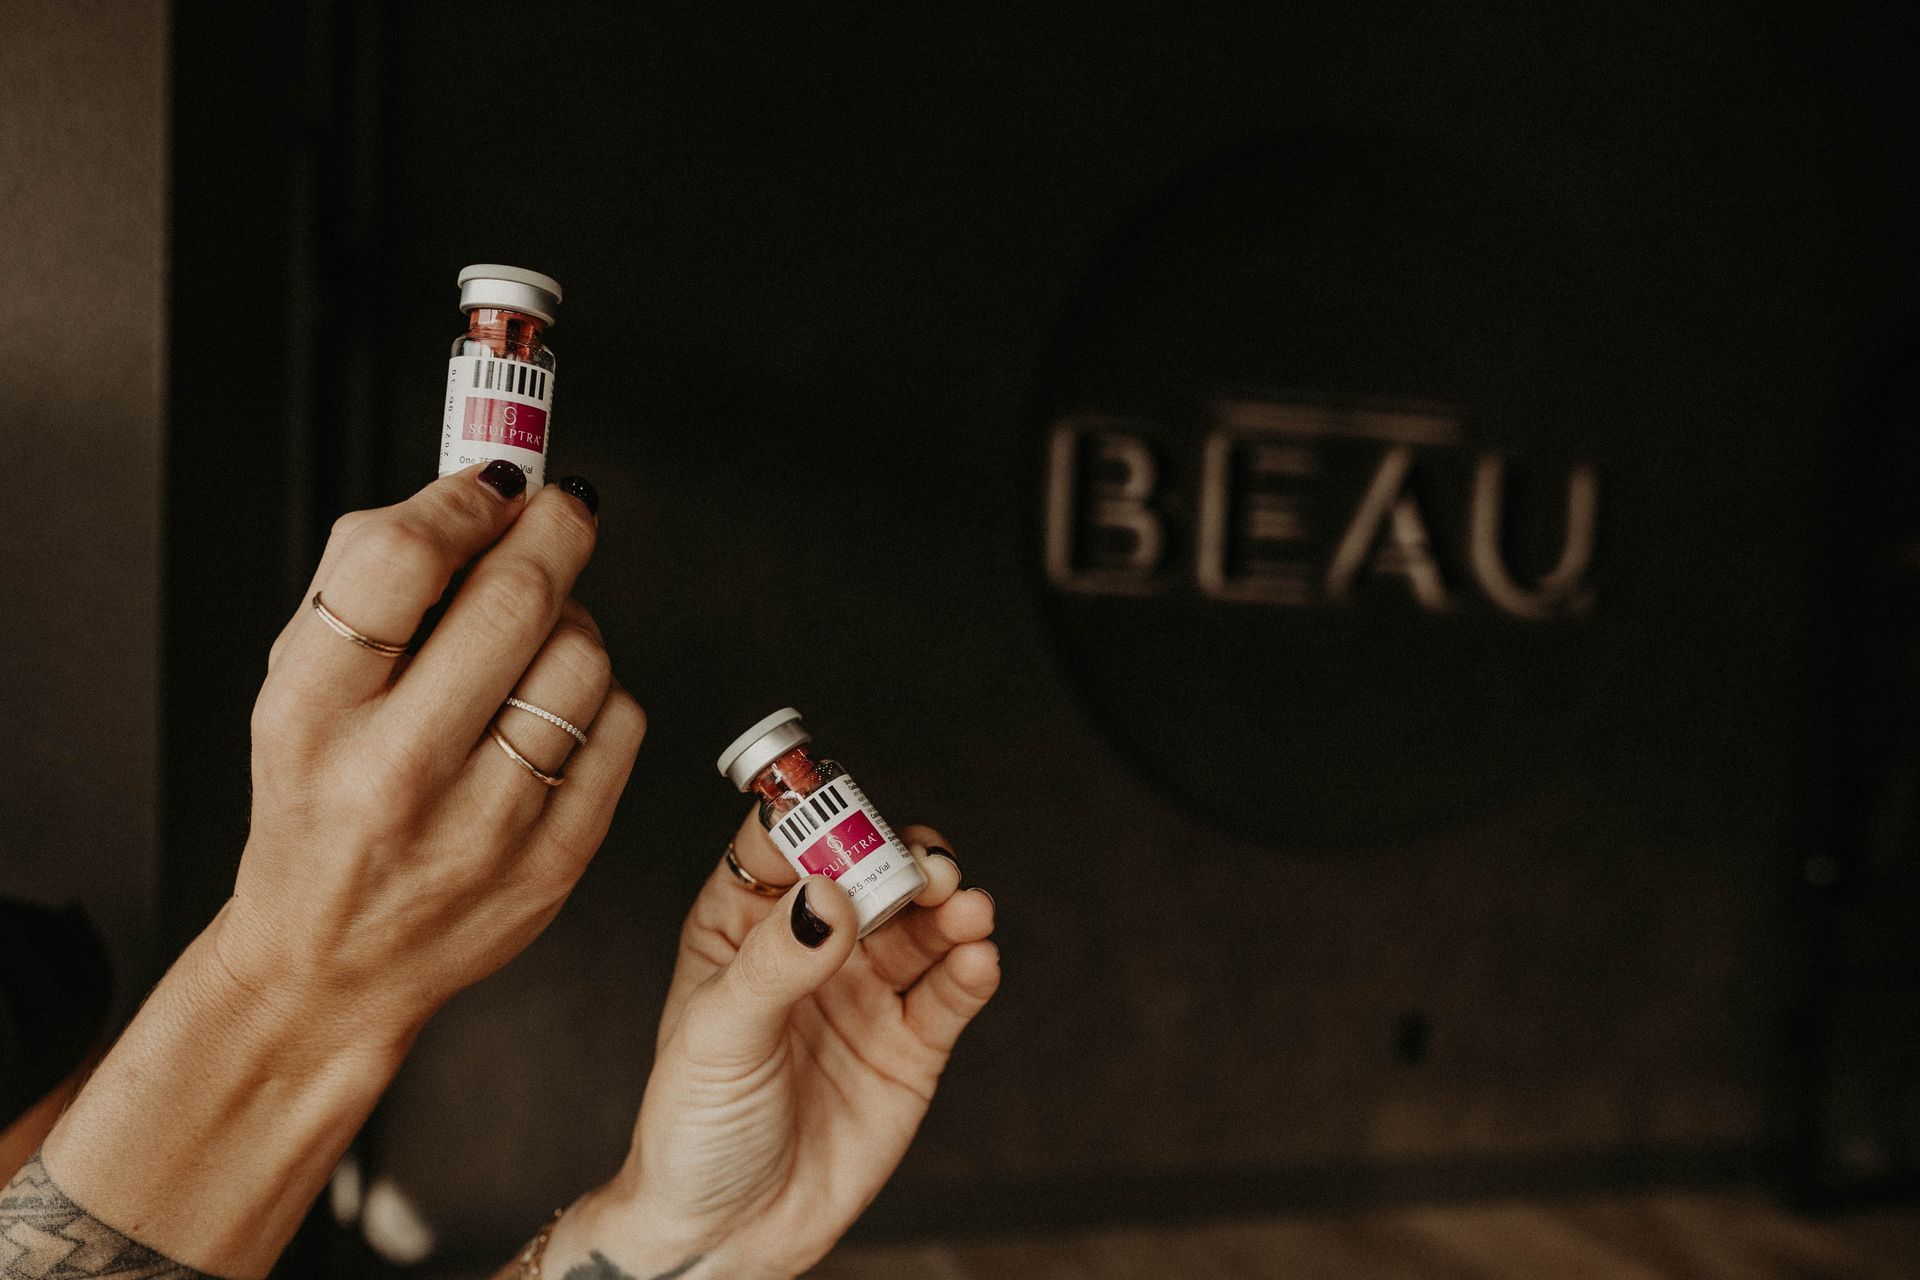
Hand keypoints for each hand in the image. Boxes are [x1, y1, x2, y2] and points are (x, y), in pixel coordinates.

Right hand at [40, 464, 646, 1275]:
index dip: (462, 500)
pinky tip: (556, 705)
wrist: (333, 957)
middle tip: (560, 510)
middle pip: (513, 600)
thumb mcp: (297, 686)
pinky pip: (620, 724)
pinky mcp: (554, 860)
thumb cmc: (321, 796)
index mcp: (311, 713)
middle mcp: (395, 771)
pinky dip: (601, 693)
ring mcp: (484, 824)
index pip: (399, 564)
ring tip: (541, 630)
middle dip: (554, 530)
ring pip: (582, 658)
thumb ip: (371, 581)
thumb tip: (480, 489)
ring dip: (575, 618)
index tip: (491, 483)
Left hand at [542, 813, 999, 1278]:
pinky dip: (970, 971)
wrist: (729, 1234)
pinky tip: (976, 960)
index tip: (850, 810)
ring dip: (949, 909)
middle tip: (925, 866)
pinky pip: (949, 995)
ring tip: (966, 908)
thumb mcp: (715, 1037)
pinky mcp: (910, 1046)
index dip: (818, 816)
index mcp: (742, 925)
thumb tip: (828, 894)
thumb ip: (774, 963)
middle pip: (868, 874)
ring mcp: (865, 994)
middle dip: (902, 860)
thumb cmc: (694, 1131)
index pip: (785, 844)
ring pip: (919, 927)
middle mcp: (812, 947)